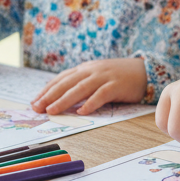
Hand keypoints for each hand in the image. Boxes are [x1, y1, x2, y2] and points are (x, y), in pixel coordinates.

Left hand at [31, 57, 146, 115]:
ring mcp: (104, 77)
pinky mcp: (117, 85)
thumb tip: (62, 99)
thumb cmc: (118, 77)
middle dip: (50, 96)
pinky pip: (101, 95)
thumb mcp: (97, 76)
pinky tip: (82, 112)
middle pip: (67, 83)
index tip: (34, 102)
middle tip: (37, 108)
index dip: (47, 90)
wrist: (145, 71)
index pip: (61, 79)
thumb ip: (82, 84)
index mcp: (85, 68)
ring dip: (64, 100)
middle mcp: (92, 70)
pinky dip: (91, 103)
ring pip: (80, 89)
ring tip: (52, 111)